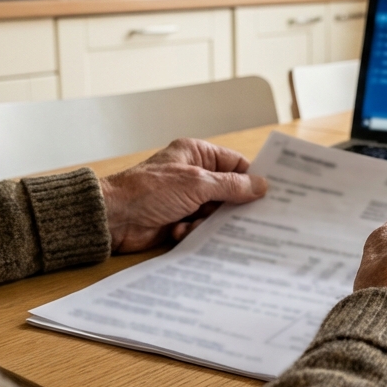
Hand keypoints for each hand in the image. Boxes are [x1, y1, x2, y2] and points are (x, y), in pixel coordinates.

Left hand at [100, 138, 267, 252]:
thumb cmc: (148, 191)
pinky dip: (194, 231)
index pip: (235, 163)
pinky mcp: (180, 221)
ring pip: (216, 213)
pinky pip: (202, 228)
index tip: (271, 193)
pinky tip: (180, 230)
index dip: (252, 178)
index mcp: (197, 155)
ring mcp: (187, 199)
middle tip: (251, 218)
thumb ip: (231, 185)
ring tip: (198, 222)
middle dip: (233, 206)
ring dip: (208, 221)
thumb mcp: (196, 184)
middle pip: (229, 191)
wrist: (115, 219)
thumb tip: (261, 186)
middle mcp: (193, 175)